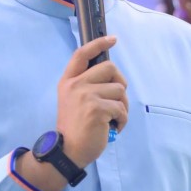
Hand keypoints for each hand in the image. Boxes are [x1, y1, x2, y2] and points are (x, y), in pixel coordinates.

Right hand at [56, 35, 127, 167]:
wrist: (67, 151)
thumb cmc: (74, 127)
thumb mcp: (72, 100)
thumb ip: (85, 85)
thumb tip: (110, 75)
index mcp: (68, 81)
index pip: (81, 54)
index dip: (98, 44)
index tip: (112, 39)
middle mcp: (75, 84)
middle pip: (110, 68)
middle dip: (120, 82)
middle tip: (117, 99)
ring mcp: (86, 95)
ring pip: (120, 90)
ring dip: (122, 106)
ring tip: (113, 119)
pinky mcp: (97, 108)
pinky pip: (121, 108)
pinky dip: (122, 120)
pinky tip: (113, 128)